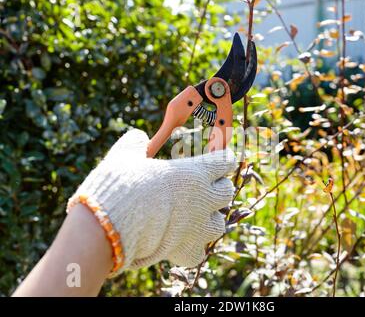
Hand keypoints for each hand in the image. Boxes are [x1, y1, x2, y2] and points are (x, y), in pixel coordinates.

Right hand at [67, 129, 235, 274]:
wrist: (111, 225)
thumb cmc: (120, 185)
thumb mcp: (124, 156)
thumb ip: (135, 144)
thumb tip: (138, 137)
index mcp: (194, 173)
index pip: (223, 162)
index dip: (223, 160)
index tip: (222, 159)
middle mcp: (202, 200)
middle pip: (227, 193)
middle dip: (219, 189)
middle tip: (207, 188)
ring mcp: (197, 227)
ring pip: (219, 225)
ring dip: (210, 220)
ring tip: (197, 218)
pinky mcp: (185, 250)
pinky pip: (197, 253)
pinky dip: (190, 250)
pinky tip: (179, 245)